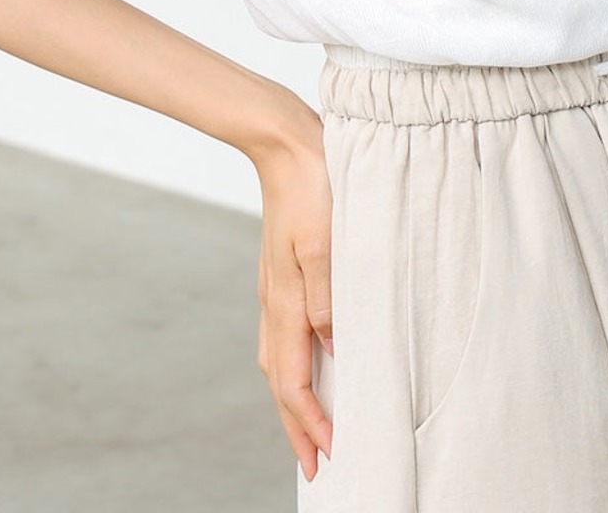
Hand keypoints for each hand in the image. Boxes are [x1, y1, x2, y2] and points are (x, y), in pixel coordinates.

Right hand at [252, 112, 334, 481]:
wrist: (287, 142)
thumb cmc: (313, 186)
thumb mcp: (327, 241)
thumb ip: (326, 298)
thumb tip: (331, 349)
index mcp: (285, 298)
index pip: (293, 380)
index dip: (310, 421)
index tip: (330, 454)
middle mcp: (276, 299)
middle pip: (280, 380)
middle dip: (296, 425)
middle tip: (314, 465)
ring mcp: (276, 286)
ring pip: (280, 358)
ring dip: (294, 398)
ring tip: (310, 426)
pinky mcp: (284, 271)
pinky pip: (285, 333)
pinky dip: (294, 364)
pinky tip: (311, 361)